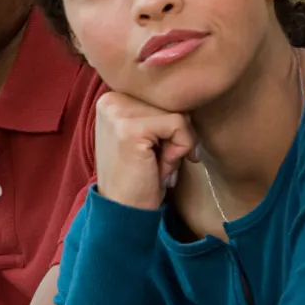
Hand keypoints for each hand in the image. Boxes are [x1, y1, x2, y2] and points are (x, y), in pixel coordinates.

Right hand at [93, 91, 198, 210]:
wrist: (124, 210)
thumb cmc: (141, 175)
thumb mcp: (148, 135)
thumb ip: (158, 111)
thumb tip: (193, 94)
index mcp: (113, 98)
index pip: (162, 97)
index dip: (170, 126)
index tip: (158, 151)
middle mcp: (111, 99)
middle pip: (171, 102)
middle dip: (176, 135)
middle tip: (157, 161)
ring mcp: (117, 112)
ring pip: (178, 113)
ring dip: (178, 144)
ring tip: (157, 164)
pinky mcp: (129, 128)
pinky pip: (179, 125)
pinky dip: (180, 149)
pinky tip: (160, 167)